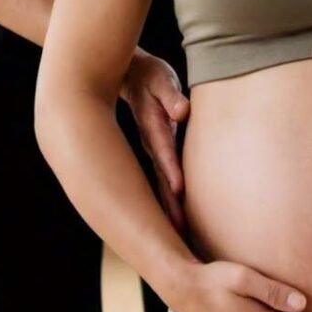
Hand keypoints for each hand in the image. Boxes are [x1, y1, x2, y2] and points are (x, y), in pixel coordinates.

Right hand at [120, 49, 190, 233]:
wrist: (129, 76)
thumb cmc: (149, 76)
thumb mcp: (161, 79)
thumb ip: (171, 96)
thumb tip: (182, 110)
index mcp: (153, 126)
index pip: (164, 151)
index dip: (171, 170)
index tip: (178, 190)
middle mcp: (151, 143)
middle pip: (161, 176)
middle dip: (169, 203)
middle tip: (179, 231)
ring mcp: (152, 149)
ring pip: (160, 184)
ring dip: (168, 208)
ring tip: (179, 235)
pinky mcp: (157, 151)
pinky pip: (162, 179)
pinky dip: (167, 199)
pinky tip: (175, 219)